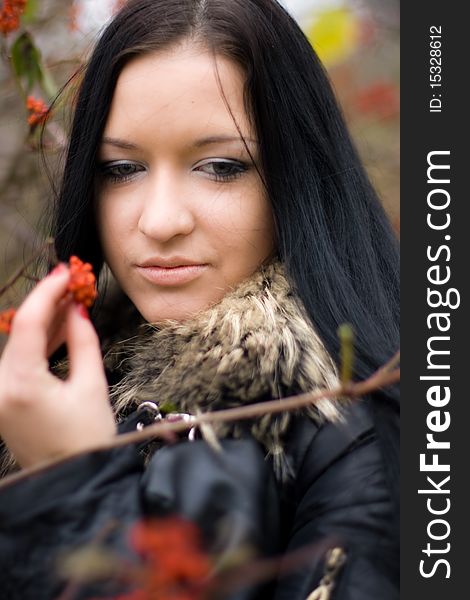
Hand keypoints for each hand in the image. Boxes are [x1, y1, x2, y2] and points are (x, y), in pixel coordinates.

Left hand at [0, 264, 115, 467]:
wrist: (72, 480)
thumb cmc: (85, 440)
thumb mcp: (92, 385)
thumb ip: (83, 341)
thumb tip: (79, 310)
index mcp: (21, 383)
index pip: (29, 323)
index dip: (48, 292)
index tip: (66, 272)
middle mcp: (0, 388)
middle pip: (22, 330)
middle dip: (49, 303)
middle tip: (74, 283)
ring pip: (20, 343)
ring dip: (46, 322)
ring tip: (74, 302)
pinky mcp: (4, 399)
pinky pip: (19, 360)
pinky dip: (39, 342)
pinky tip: (61, 328)